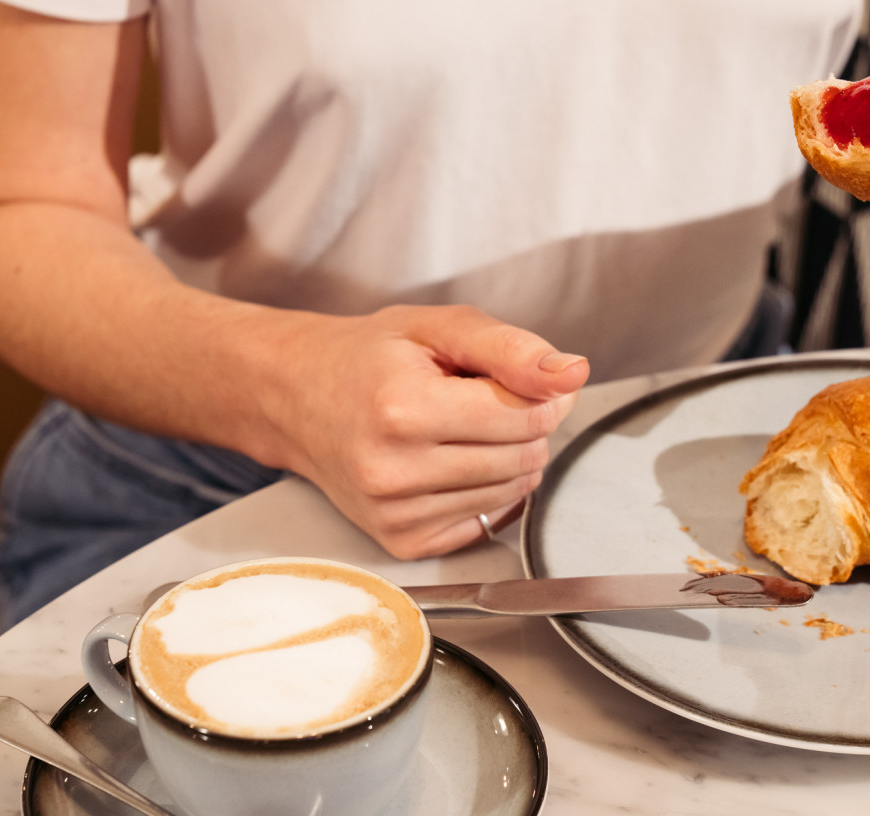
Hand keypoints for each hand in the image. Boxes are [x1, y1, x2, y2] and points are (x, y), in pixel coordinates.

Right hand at [265, 305, 588, 558]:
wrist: (296, 399)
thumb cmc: (368, 358)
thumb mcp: (438, 328)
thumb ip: (512, 348)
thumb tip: (573, 374)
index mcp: (404, 408)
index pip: (528, 415)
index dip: (540, 392)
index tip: (516, 376)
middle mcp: (395, 470)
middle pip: (524, 456)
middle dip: (523, 423)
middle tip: (478, 399)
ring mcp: (396, 514)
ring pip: (512, 491)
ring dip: (505, 457)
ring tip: (457, 428)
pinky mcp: (403, 542)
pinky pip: (486, 520)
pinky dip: (485, 490)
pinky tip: (447, 461)